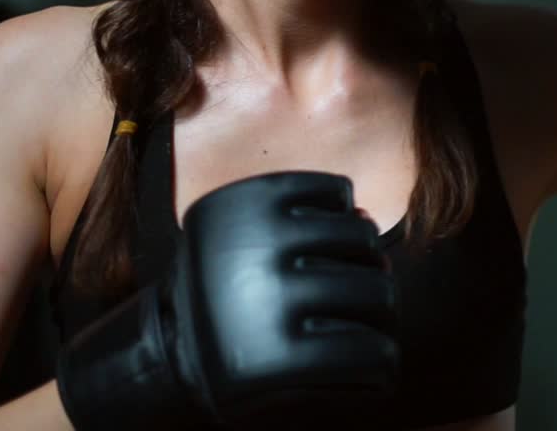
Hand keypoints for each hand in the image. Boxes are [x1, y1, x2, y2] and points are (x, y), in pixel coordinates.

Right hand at [57, 172, 399, 429]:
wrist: (172, 355)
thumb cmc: (231, 286)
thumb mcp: (253, 231)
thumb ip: (312, 219)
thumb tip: (366, 219)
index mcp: (240, 202)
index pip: (335, 194)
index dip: (342, 222)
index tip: (327, 249)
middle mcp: (252, 246)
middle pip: (363, 241)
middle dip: (372, 267)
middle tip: (360, 294)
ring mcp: (268, 302)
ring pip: (377, 292)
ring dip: (384, 311)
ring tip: (369, 326)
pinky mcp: (281, 359)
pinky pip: (369, 350)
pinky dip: (382, 359)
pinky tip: (373, 362)